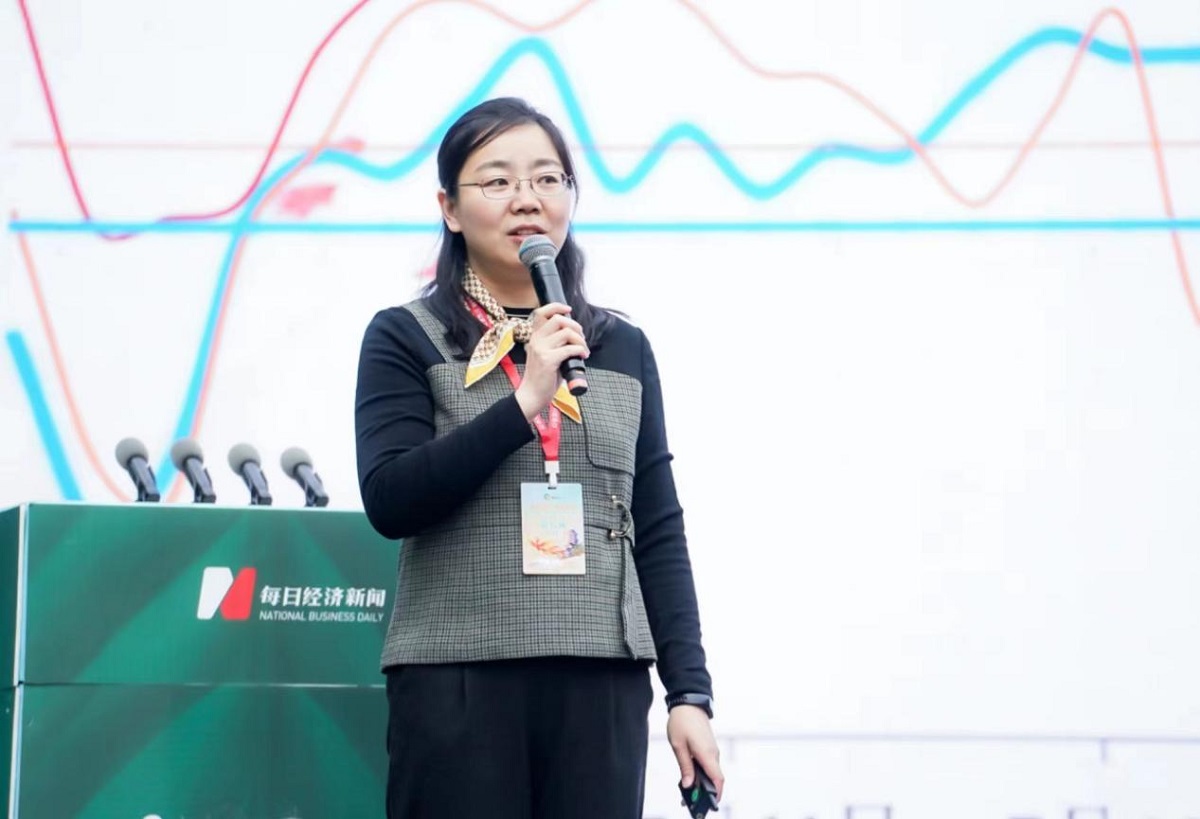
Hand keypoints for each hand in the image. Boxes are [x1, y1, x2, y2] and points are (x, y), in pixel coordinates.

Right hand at [514, 303, 588, 420]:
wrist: (532, 395)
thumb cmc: (542, 378)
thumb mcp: (545, 355)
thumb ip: (555, 343)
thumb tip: (574, 334)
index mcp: (534, 337)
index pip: (541, 313)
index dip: (556, 307)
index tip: (568, 310)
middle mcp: (536, 340)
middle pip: (558, 319)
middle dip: (575, 326)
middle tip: (581, 338)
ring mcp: (541, 349)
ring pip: (567, 333)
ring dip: (580, 340)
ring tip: (583, 350)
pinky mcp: (548, 360)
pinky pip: (570, 349)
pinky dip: (580, 351)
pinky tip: (582, 357)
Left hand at [667, 705, 723, 802]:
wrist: (689, 703)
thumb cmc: (682, 721)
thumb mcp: (678, 745)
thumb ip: (685, 766)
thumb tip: (688, 784)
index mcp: (707, 754)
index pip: (717, 779)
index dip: (716, 794)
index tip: (710, 804)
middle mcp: (713, 754)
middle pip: (715, 778)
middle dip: (706, 792)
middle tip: (691, 800)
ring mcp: (712, 750)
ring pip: (711, 772)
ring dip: (703, 782)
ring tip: (687, 790)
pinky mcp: (709, 747)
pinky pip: (708, 764)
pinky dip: (702, 773)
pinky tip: (690, 775)